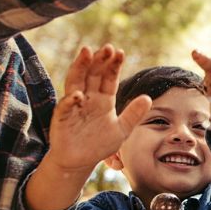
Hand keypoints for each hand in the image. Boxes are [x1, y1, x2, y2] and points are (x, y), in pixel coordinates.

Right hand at [47, 45, 151, 173]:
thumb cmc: (99, 144)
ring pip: (76, 81)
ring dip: (80, 67)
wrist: (80, 162)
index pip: (109, 78)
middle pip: (92, 74)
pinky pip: (65, 107)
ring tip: (87, 52)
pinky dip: (71, 100)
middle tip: (107, 47)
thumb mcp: (122, 130)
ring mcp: (74, 106)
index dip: (113, 65)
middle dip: (99, 60)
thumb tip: (148, 97)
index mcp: (103, 99)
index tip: (120, 52)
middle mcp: (88, 98)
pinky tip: (78, 94)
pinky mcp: (62, 118)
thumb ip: (134, 114)